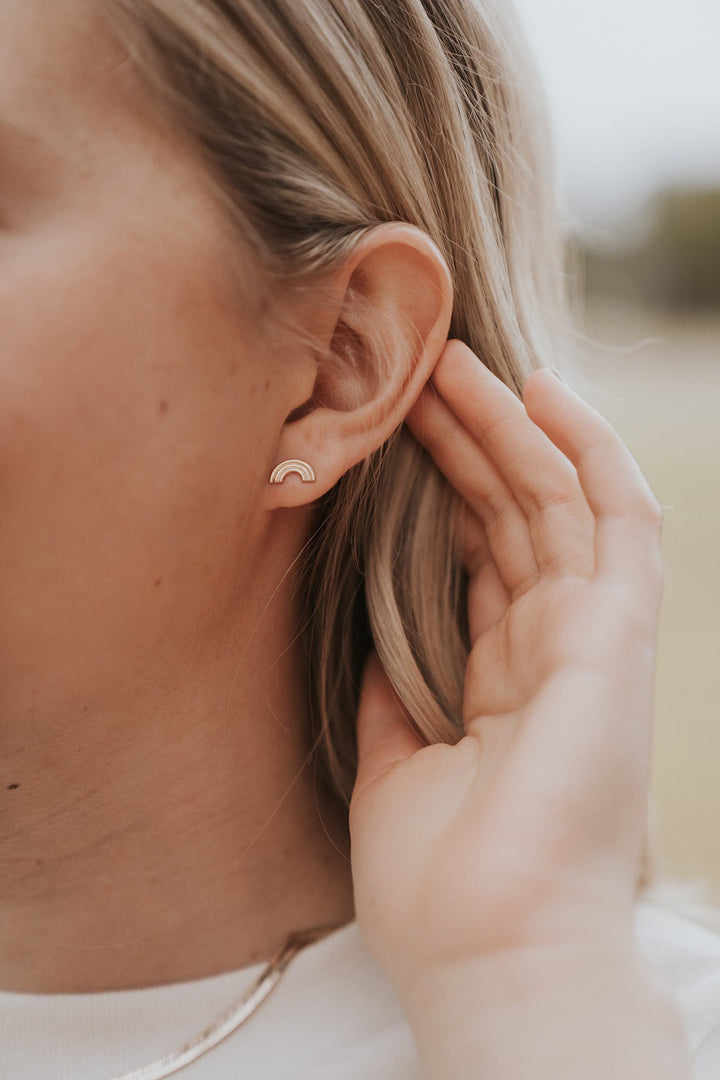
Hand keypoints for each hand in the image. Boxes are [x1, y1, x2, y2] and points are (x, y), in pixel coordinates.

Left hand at [348, 340, 664, 1001]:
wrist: (492, 955)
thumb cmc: (441, 886)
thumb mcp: (393, 766)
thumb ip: (388, 693)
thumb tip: (361, 634)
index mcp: (504, 684)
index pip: (480, 561)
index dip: (443, 492)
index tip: (398, 436)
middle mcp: (552, 652)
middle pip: (510, 519)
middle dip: (465, 443)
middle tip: (416, 375)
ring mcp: (592, 639)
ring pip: (555, 503)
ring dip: (506, 428)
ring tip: (453, 362)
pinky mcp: (619, 635)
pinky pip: (616, 520)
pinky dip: (587, 451)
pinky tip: (544, 393)